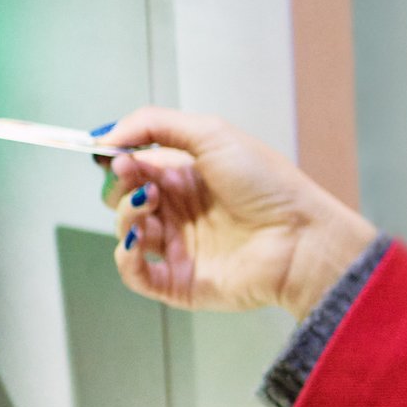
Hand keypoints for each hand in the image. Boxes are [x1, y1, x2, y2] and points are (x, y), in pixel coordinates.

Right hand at [98, 108, 377, 318]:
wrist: (299, 236)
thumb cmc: (267, 184)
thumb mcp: (212, 134)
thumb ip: (155, 124)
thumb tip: (107, 136)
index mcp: (188, 176)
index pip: (136, 168)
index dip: (121, 160)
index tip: (117, 155)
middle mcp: (182, 212)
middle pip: (126, 200)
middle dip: (120, 187)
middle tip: (137, 180)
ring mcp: (180, 248)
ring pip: (127, 232)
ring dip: (128, 215)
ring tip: (151, 204)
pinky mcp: (180, 282)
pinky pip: (135, 274)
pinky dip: (126, 257)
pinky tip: (137, 240)